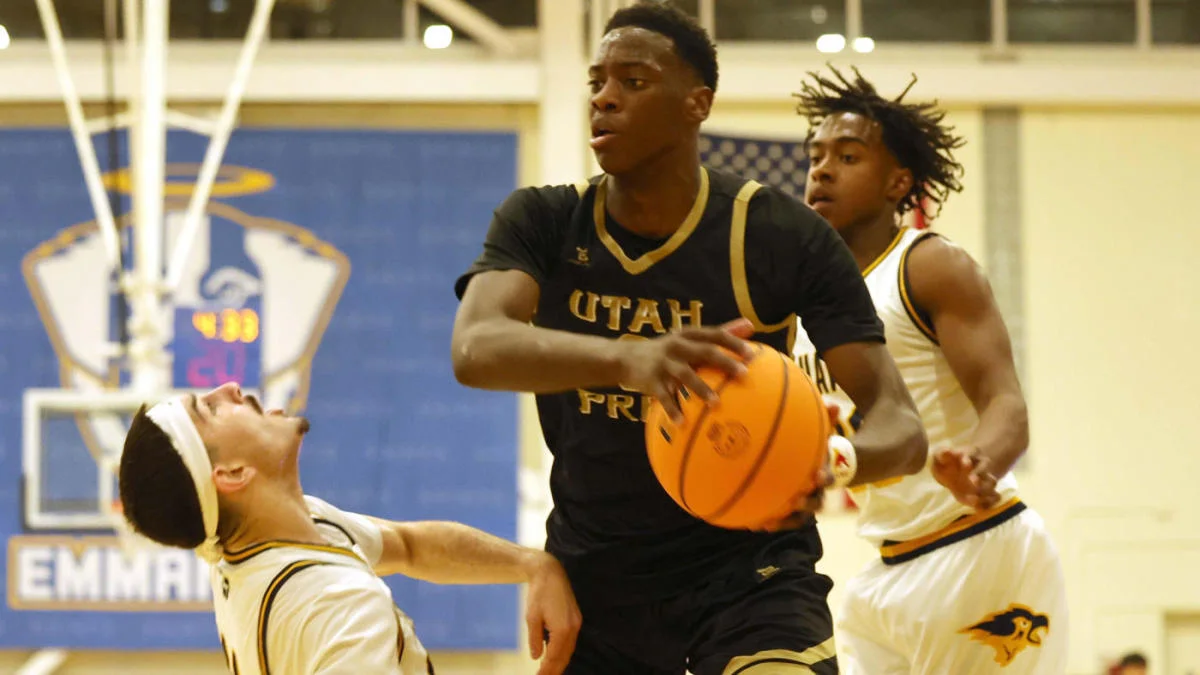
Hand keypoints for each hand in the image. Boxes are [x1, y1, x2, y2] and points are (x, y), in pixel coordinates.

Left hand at [524, 553, 581, 674]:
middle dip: (554, 669)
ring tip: (549, 671)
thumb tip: (536, 657)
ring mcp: (576, 623)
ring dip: (560, 662)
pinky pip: (570, 641)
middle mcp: (573, 628)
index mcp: (562, 628)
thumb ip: (534, 639)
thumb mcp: (531, 618)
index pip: (554, 656)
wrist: (550, 572)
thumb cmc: (538, 593)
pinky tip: (556, 656)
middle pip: (564, 656)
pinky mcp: (576, 619)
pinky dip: (563, 652)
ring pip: (569, 650)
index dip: (547, 669)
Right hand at [617, 318, 756, 422]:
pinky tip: (682, 423)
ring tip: (716, 403)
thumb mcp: (689, 338)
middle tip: (743, 375)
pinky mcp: (650, 380)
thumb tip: (750, 325)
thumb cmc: (667, 350)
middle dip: (724, 362)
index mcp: (688, 335)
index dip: (734, 342)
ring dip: (701, 389)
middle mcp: (676, 346)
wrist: (624, 358)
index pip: (715, 334)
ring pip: (685, 375)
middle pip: (704, 352)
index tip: (752, 354)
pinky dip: (673, 409)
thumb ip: (719, 333)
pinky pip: (664, 397)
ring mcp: (663, 363)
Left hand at [755, 403, 840, 530]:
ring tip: (767, 522)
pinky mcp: (787, 514)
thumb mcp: (817, 434)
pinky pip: (778, 521)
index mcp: (823, 475)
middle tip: (794, 500)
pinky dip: (767, 522)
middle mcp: (815, 493)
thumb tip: (834, 402)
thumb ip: (823, 421)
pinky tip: (751, 524)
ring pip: (796, 518)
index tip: (816, 475)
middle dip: (806, 503)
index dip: (824, 478)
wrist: (811, 467)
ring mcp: (802, 507)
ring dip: (784, 520)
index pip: (828, 478)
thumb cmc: (811, 448)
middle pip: (815, 503)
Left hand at [931, 447, 1000, 510]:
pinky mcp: (986, 493)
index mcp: (969, 454)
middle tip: (972, 481)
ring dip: (984, 490)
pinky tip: (978, 508)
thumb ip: (942, 454)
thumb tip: (947, 450)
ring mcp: (985, 480)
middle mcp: (980, 466)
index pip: (972, 453)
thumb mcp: (940, 458)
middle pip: (984, 469)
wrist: (953, 475)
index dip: (968, 458)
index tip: (964, 463)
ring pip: (992, 483)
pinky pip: (994, 497)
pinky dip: (989, 502)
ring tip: (973, 498)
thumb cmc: (946, 465)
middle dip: (979, 475)